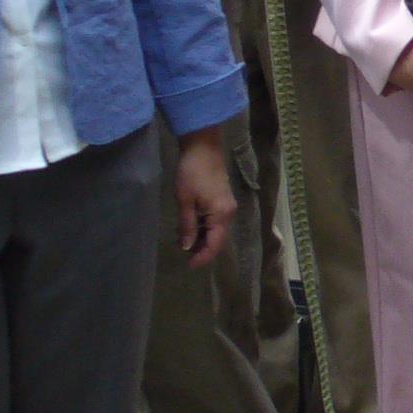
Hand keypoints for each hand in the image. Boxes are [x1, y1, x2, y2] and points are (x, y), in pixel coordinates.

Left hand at [174, 128, 237, 266]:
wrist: (202, 146)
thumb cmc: (191, 173)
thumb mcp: (185, 201)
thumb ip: (187, 226)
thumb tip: (187, 247)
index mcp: (221, 215)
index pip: (214, 245)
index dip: (202, 257)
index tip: (188, 265)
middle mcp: (229, 214)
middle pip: (218, 240)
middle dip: (202, 249)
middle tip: (183, 254)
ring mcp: (228, 207)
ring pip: (216, 231)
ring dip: (202, 239)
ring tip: (184, 241)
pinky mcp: (223, 200)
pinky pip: (216, 222)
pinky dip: (204, 228)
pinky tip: (191, 228)